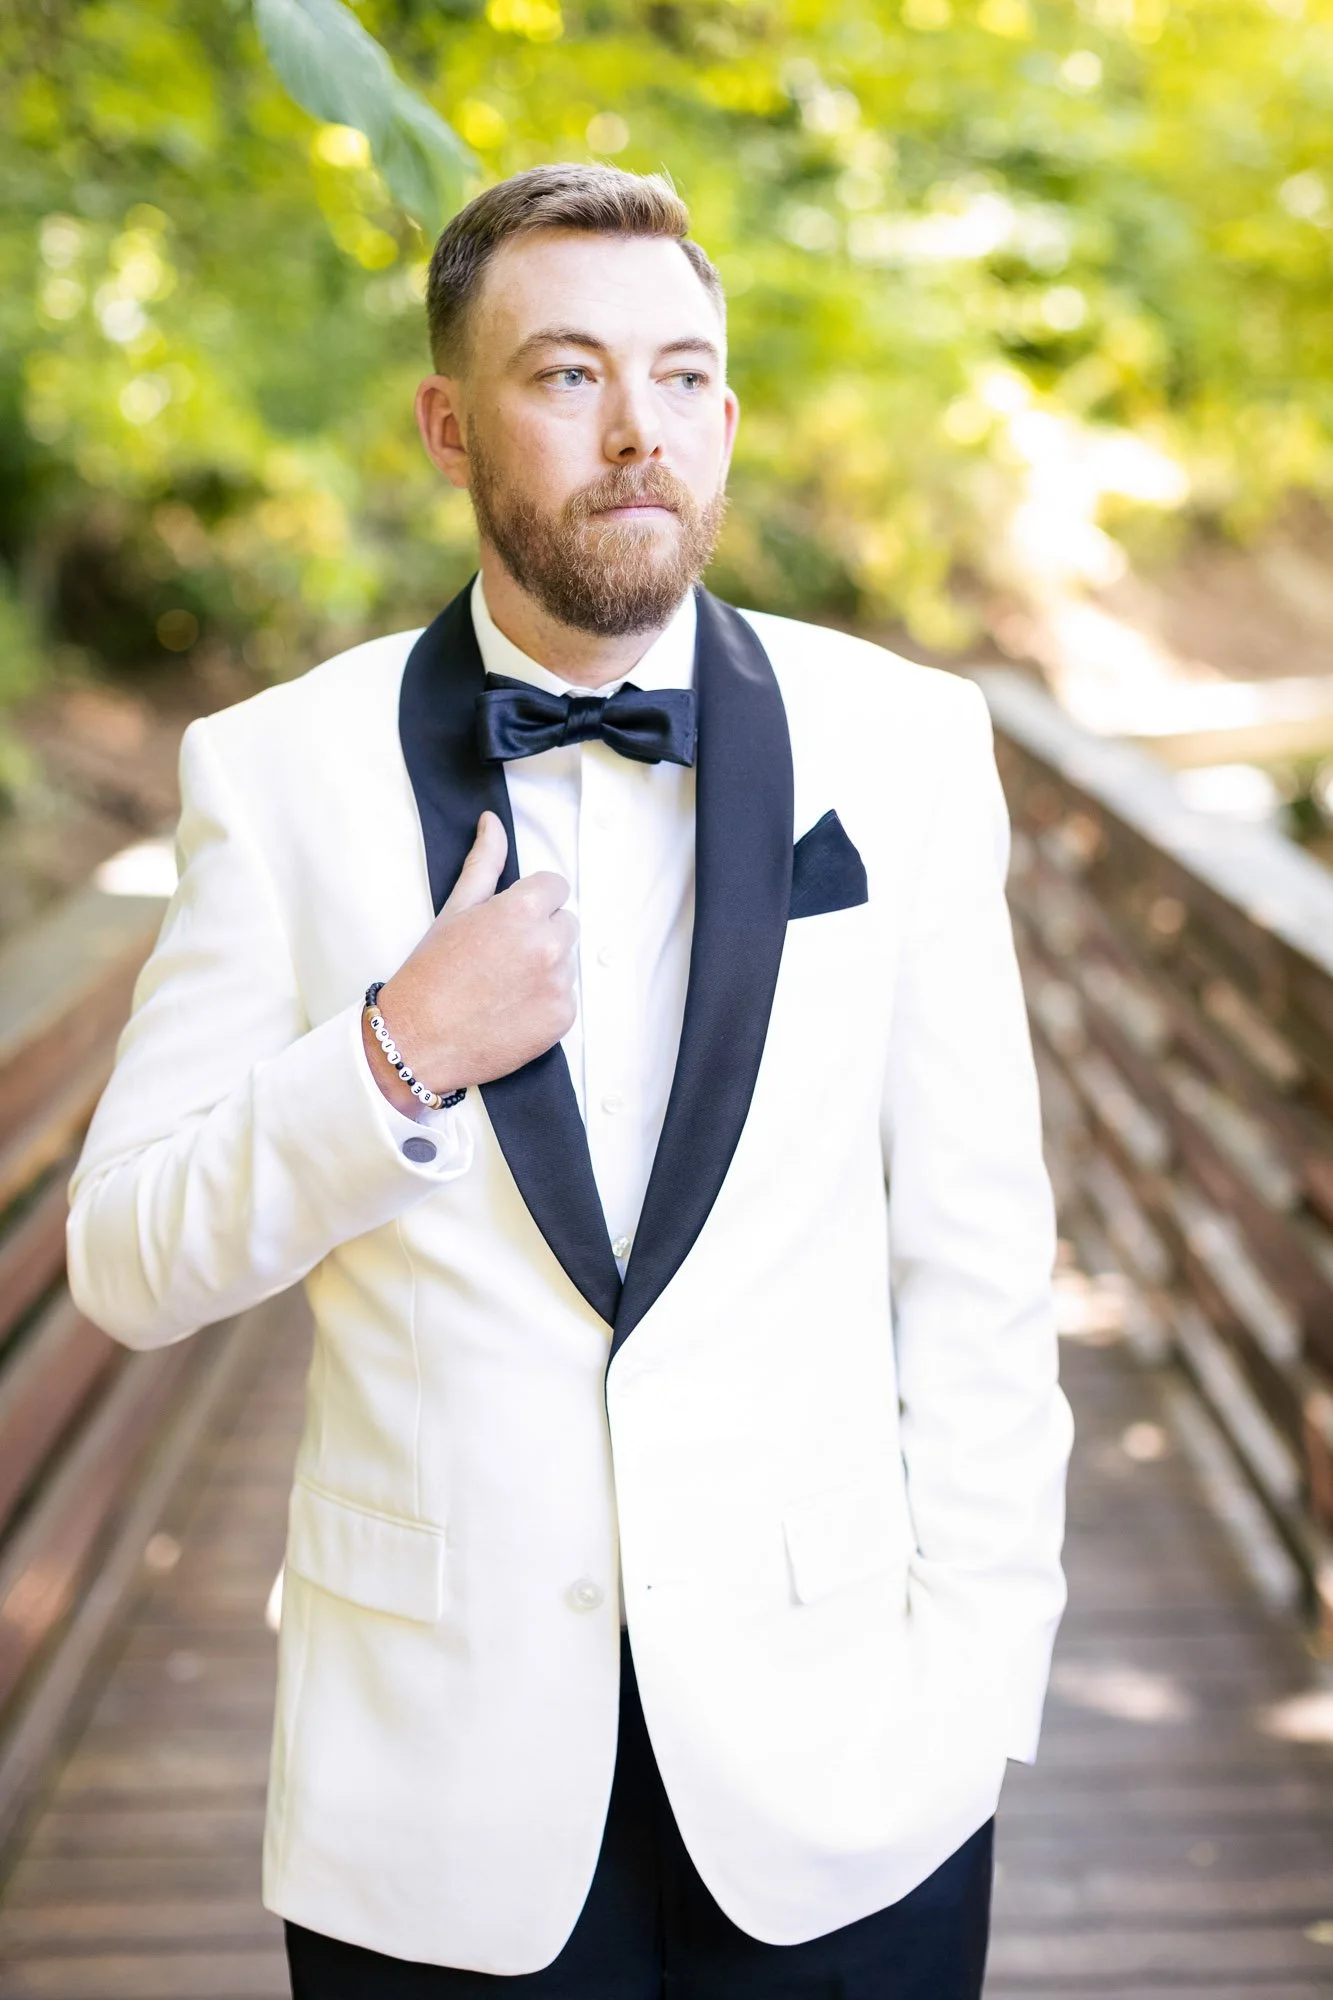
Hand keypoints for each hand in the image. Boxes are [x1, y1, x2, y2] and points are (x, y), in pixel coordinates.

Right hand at [362, 812, 576, 1116]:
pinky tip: (511, 1010)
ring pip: (567, 961)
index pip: (556, 886)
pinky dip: (546, 1003)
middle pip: (567, 923)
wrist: (416, 1041)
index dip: (531, 902)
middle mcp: (548, 944)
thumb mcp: (455, 910)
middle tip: (501, 957)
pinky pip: (567, 997)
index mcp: (522, 910)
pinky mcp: (562, 1018)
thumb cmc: (429, 972)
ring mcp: (559, 984)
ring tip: (502, 986)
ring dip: (545, 968)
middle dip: (541, 933)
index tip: (509, 922)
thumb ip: (483, 862)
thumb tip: (493, 821)